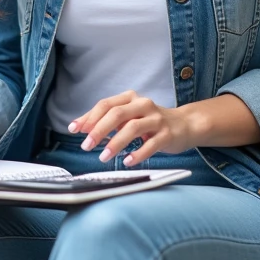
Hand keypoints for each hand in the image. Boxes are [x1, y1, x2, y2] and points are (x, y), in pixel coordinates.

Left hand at [69, 90, 192, 165]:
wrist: (184, 125)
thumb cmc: (149, 122)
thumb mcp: (127, 117)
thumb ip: (105, 120)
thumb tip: (79, 127)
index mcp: (130, 98)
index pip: (105, 105)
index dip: (89, 117)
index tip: (75, 130)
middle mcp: (143, 105)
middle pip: (117, 114)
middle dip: (99, 130)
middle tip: (86, 146)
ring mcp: (156, 119)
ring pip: (133, 128)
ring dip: (115, 143)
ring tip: (103, 157)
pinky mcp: (167, 134)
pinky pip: (151, 144)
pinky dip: (138, 154)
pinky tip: (127, 161)